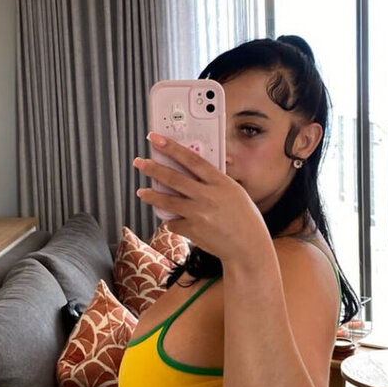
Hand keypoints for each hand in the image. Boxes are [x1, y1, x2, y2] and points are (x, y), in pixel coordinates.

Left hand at [133, 133, 269, 263]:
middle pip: (174, 178)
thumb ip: (214, 181)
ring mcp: (198, 214)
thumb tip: (190, 170)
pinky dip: (171, 220)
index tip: (156, 139)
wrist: (248, 247)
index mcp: (220, 182)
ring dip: (150, 195)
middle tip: (139, 162)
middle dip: (153, 168)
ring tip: (142, 192)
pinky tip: (172, 219)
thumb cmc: (244, 218)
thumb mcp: (234, 192)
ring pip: (166, 201)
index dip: (171, 147)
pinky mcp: (192, 231)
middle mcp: (208, 196)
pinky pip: (173, 222)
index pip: (191, 159)